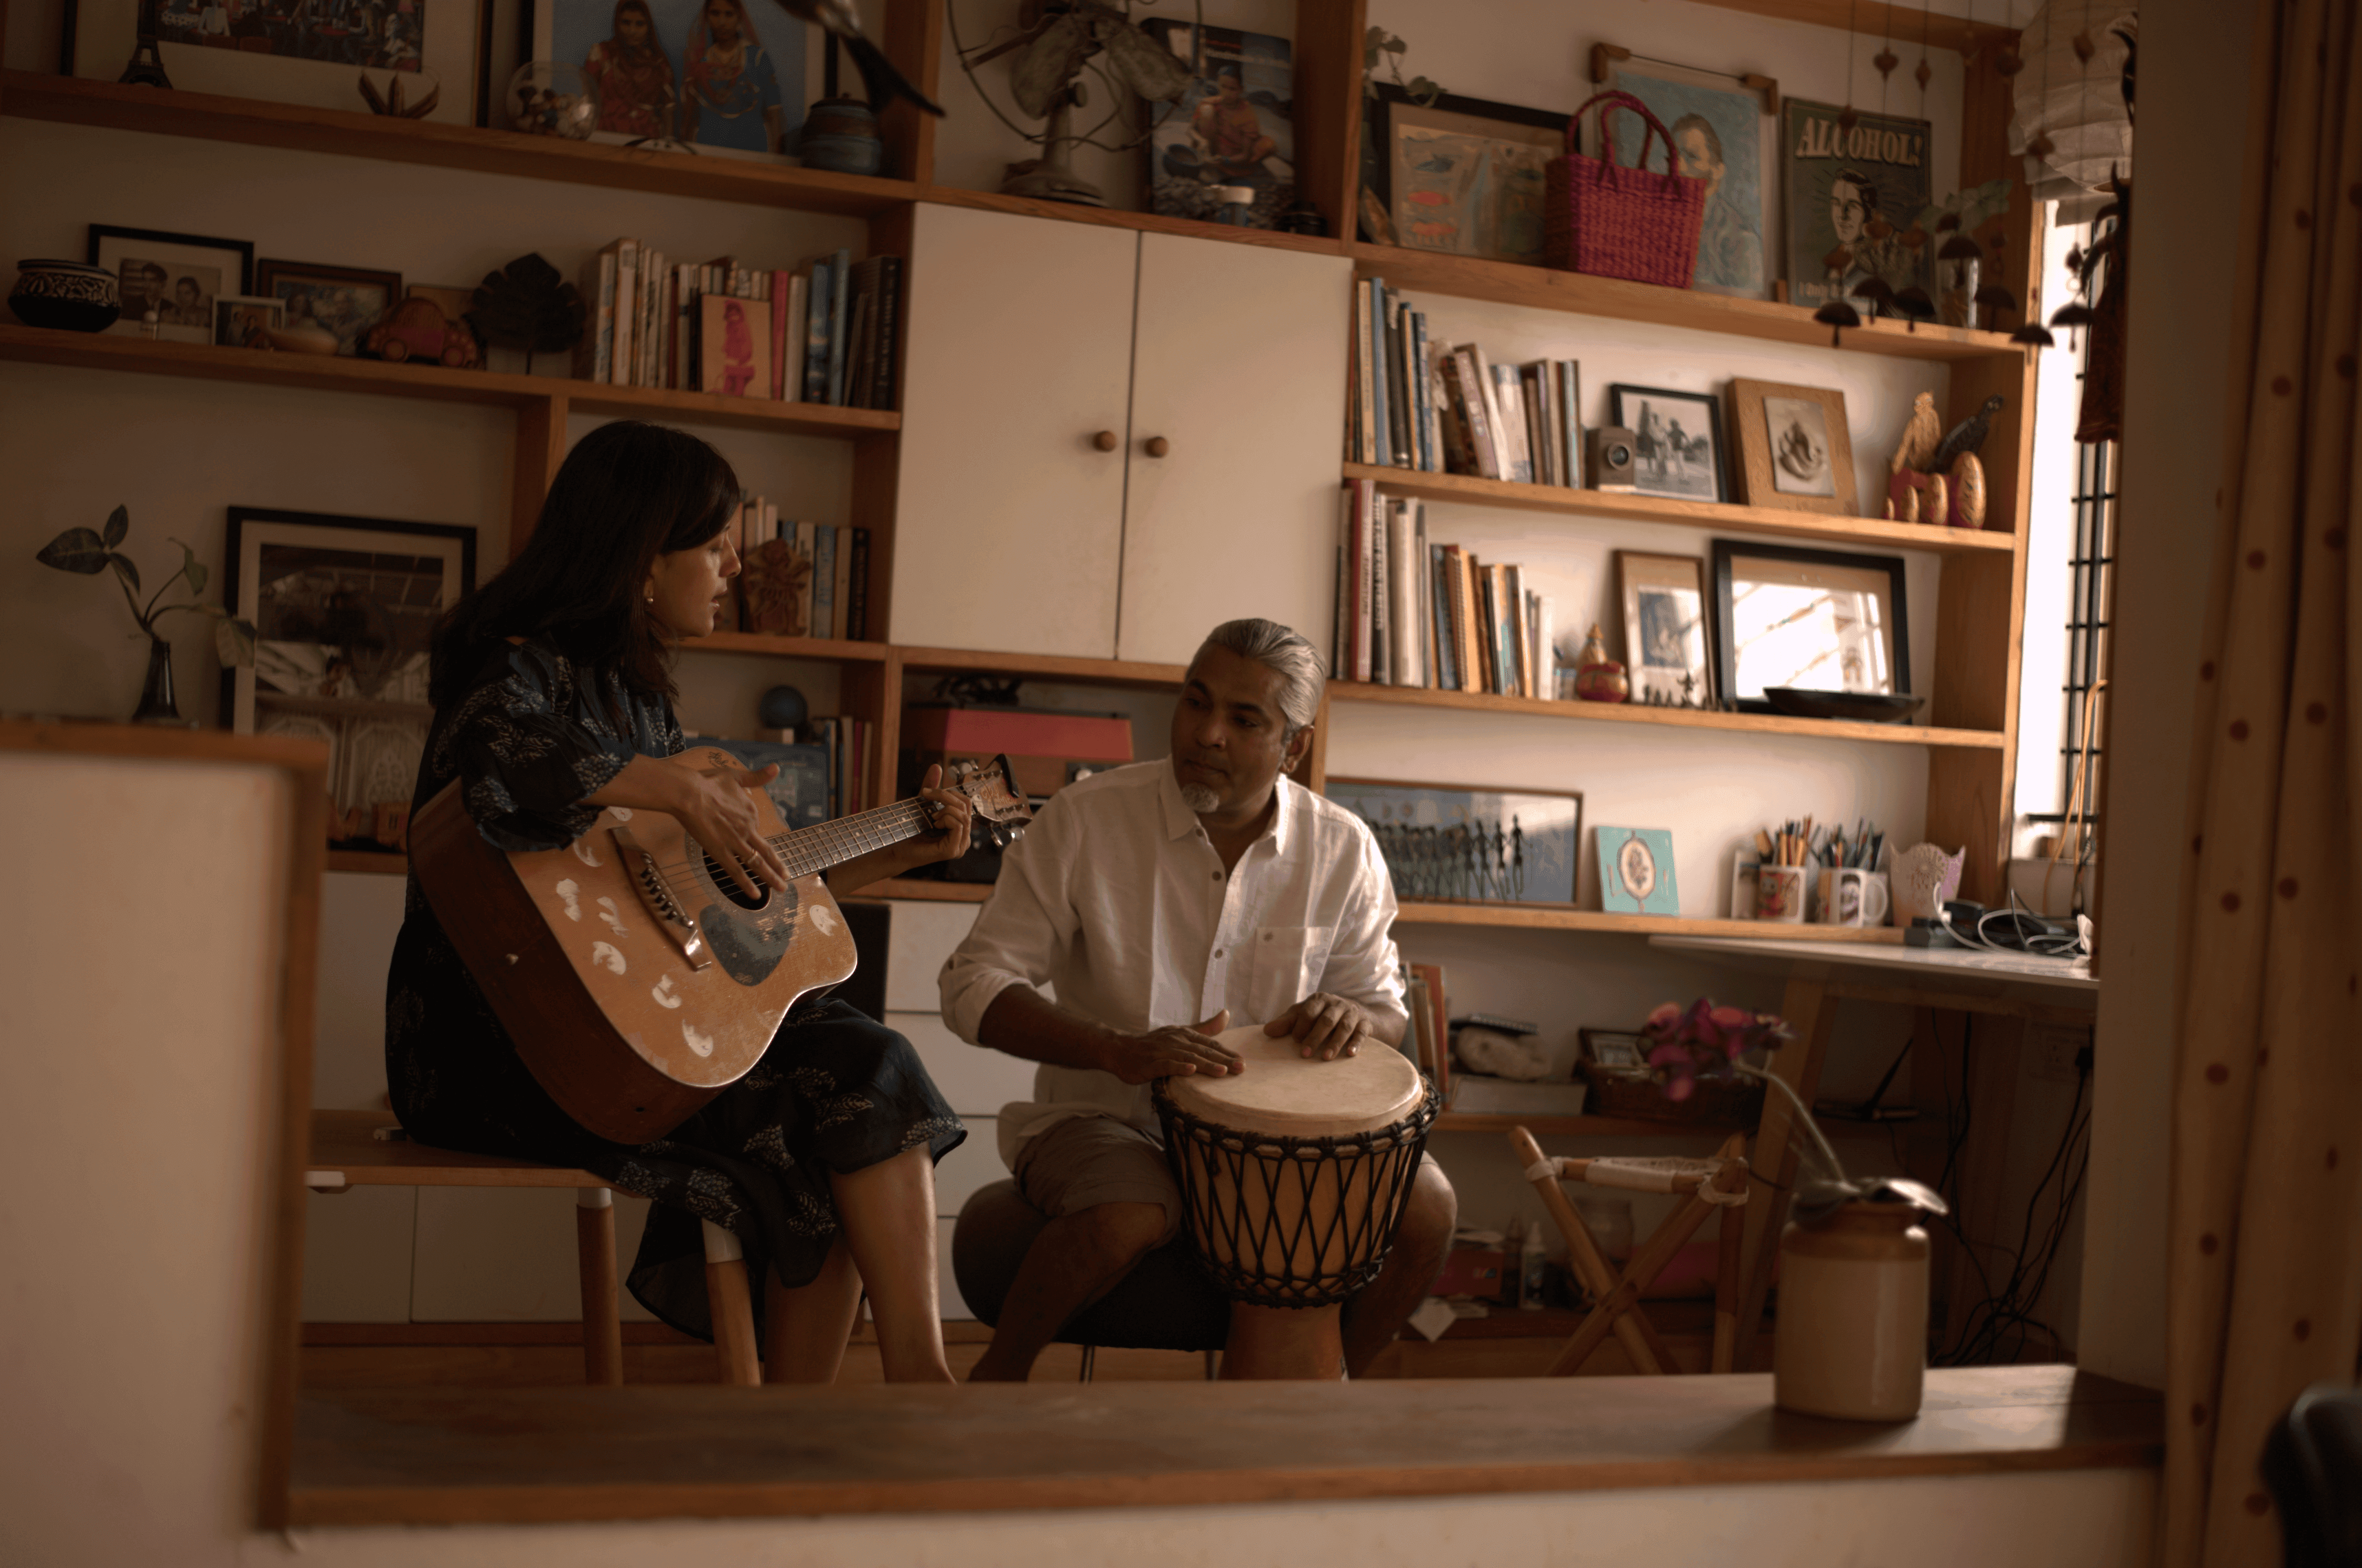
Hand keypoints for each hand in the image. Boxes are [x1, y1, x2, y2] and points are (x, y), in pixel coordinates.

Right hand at [673, 760, 790, 899]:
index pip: (754, 826)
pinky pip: (737, 872)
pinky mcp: (721, 852)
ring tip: (781, 888)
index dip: (750, 831)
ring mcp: (735, 842)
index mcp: (750, 811)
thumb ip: (756, 777)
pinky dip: (747, 884)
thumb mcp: (736, 775)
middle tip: (787, 878)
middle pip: (766, 851)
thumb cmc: (707, 783)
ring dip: (771, 878)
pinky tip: (756, 895)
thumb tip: (776, 768)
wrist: (688, 793)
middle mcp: (747, 828)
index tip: (748, 836)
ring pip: (757, 864)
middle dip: (778, 866)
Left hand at [899, 763, 973, 868]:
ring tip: (931, 816)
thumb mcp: (924, 805)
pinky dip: (945, 819)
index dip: (949, 792)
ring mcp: (960, 846)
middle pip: (966, 806)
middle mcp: (964, 838)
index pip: (966, 803)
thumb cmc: (909, 831)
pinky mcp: (952, 851)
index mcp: (961, 829)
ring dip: (944, 809)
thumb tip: (937, 766)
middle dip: (945, 797)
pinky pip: (957, 825)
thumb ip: (933, 788)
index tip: (927, 793)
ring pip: (962, 815)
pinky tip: (934, 824)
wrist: (895, 850)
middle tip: (926, 796)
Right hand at [1098, 1009, 1239, 1085]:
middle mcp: (1175, 1041)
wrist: (1120, 1049)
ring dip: (1205, 1065)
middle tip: (1241, 1068)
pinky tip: (1190, 1071)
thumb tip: (1227, 1014)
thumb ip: (1205, 1027)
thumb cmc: (1154, 1044)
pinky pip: (1166, 1066)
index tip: (1243, 1061)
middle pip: (1202, 1051)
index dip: (1227, 1052)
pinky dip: (1179, 1068)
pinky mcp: (1150, 1064)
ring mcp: (1162, 1052)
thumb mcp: (1180, 1033)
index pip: (1210, 1044)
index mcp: (1184, 1035)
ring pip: (1187, 1058)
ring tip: (1222, 1071)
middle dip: (1223, 1060)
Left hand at [1264, 992, 1372, 1060]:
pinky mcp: (1365, 1024)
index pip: (1309, 1011)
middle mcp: (1337, 1004)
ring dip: (1335, 1043)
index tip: (1294, 1040)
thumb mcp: (1304, 1014)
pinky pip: (1362, 1033)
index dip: (1301, 1025)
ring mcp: (1352, 1013)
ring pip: (1344, 1027)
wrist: (1357, 1011)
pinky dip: (1357, 1043)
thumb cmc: (1323, 1014)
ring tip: (1326, 1058)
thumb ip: (1287, 1022)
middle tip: (1305, 1054)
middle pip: (1326, 1020)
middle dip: (1315, 1037)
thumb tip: (1266, 1031)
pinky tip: (1350, 1054)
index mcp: (1320, 999)